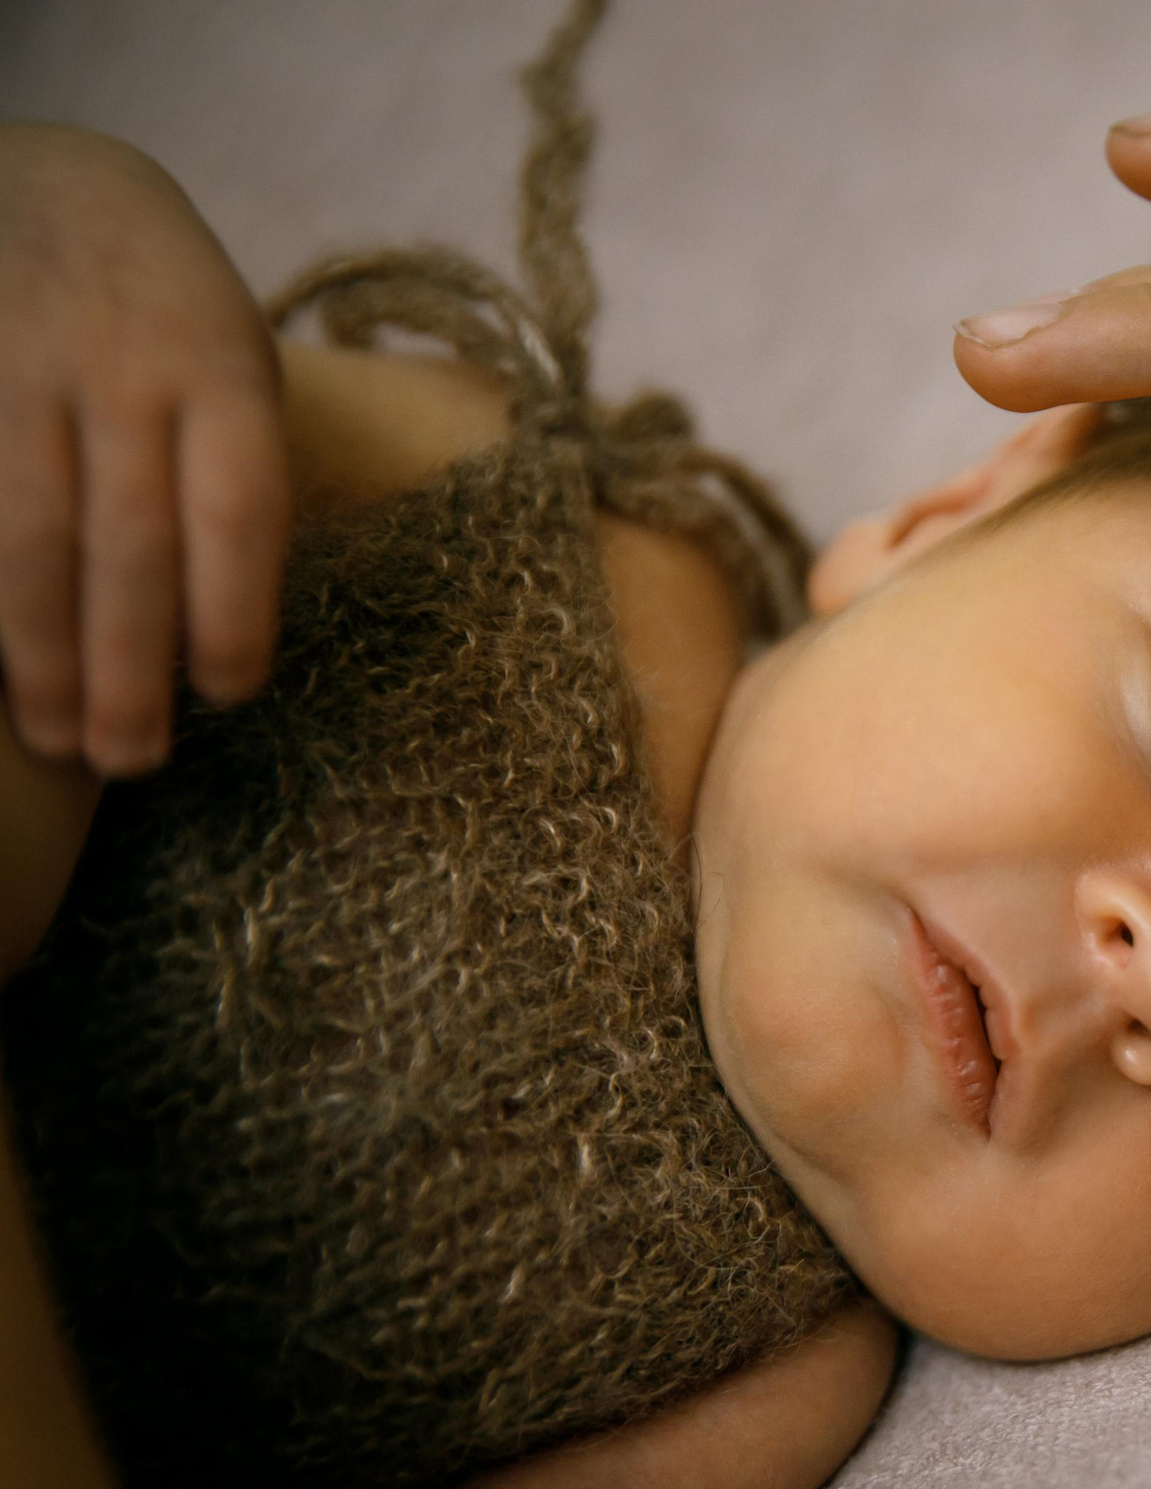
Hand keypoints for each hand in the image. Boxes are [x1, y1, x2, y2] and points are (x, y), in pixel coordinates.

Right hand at [0, 124, 289, 775]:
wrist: (48, 175)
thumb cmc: (166, 306)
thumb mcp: (233, 361)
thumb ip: (231, 475)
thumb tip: (221, 633)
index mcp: (225, 364)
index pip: (238, 512)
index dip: (232, 615)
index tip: (226, 696)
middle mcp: (124, 363)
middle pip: (130, 542)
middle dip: (130, 665)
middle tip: (131, 762)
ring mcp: (22, 364)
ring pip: (29, 535)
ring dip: (42, 653)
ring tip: (58, 739)